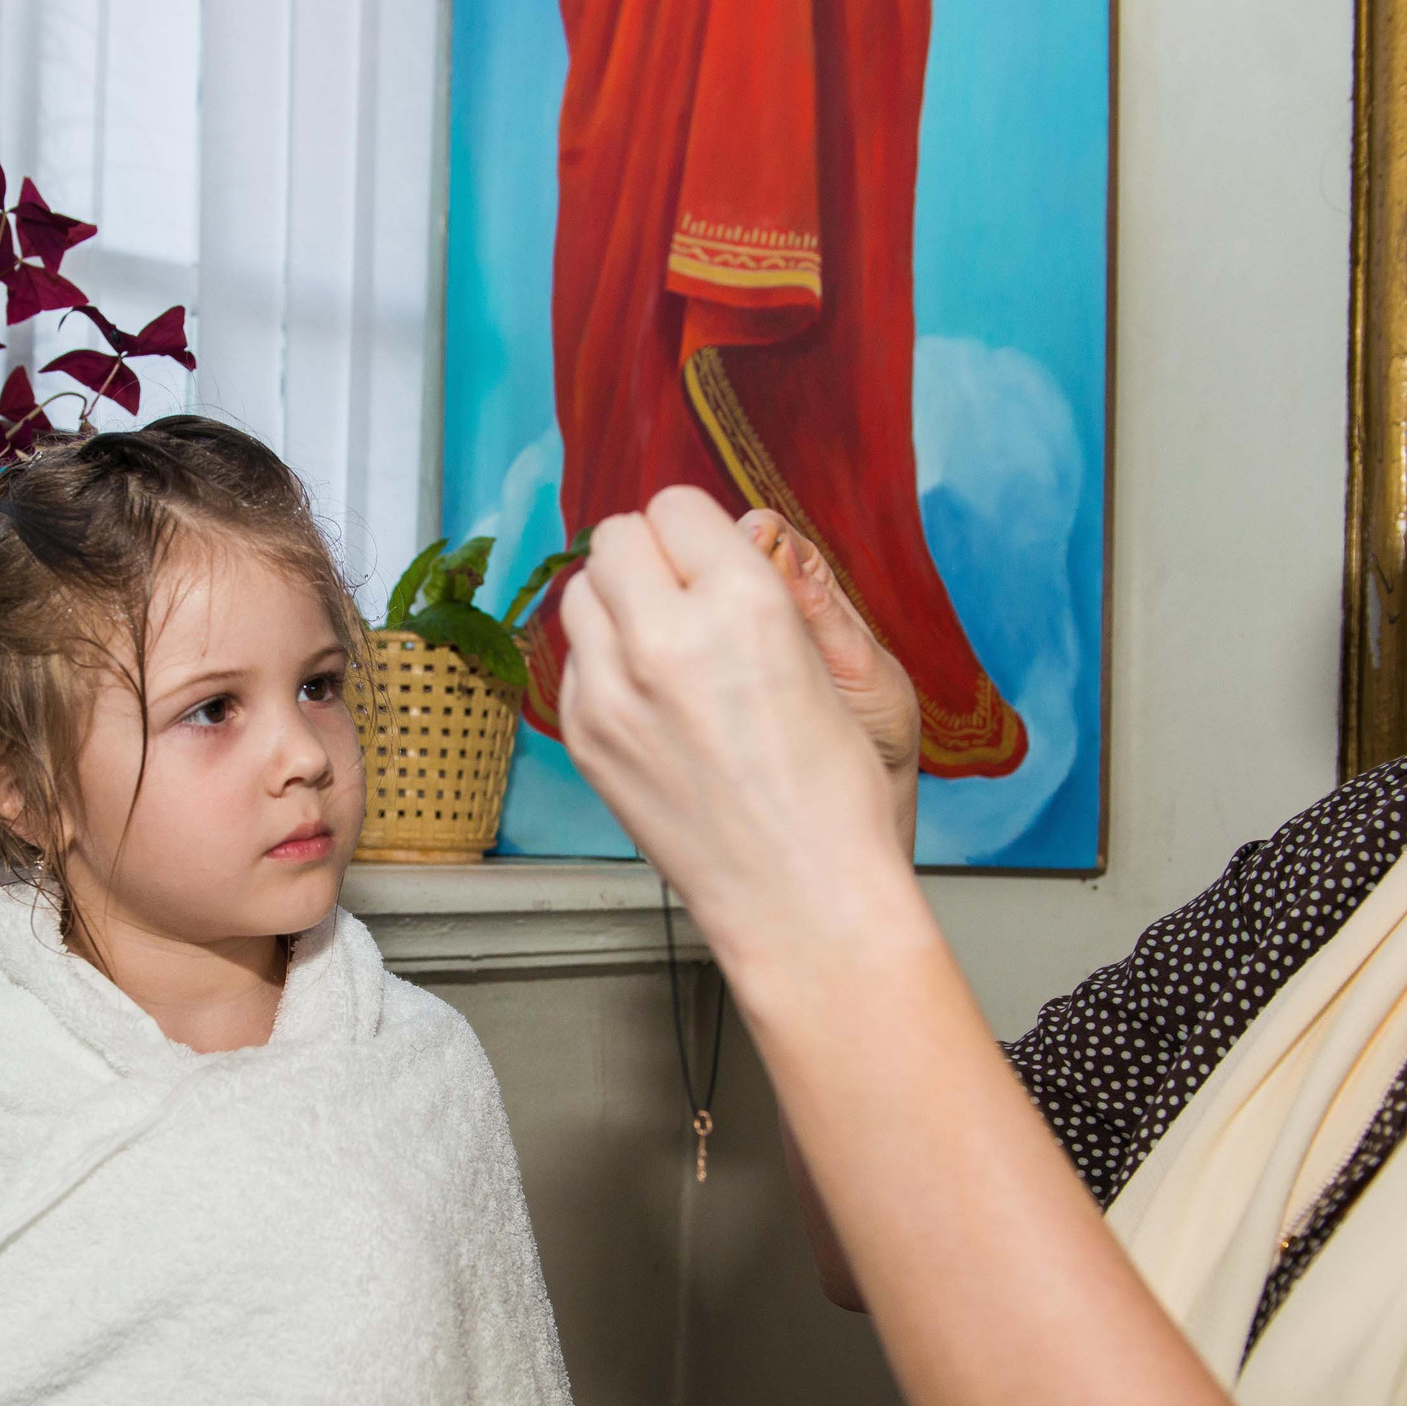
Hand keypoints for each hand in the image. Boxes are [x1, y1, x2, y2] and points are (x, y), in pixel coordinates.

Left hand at [558, 486, 931, 982]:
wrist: (798, 899)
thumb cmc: (833, 795)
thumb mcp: (832, 665)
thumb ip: (779, 585)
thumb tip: (745, 528)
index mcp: (744, 601)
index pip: (677, 506)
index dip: (701, 534)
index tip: (716, 562)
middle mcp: (666, 637)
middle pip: (615, 538)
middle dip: (650, 557)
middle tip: (686, 600)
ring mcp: (612, 691)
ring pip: (581, 593)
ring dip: (617, 605)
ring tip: (666, 647)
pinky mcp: (585, 737)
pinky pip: (573, 662)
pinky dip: (603, 666)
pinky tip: (652, 703)